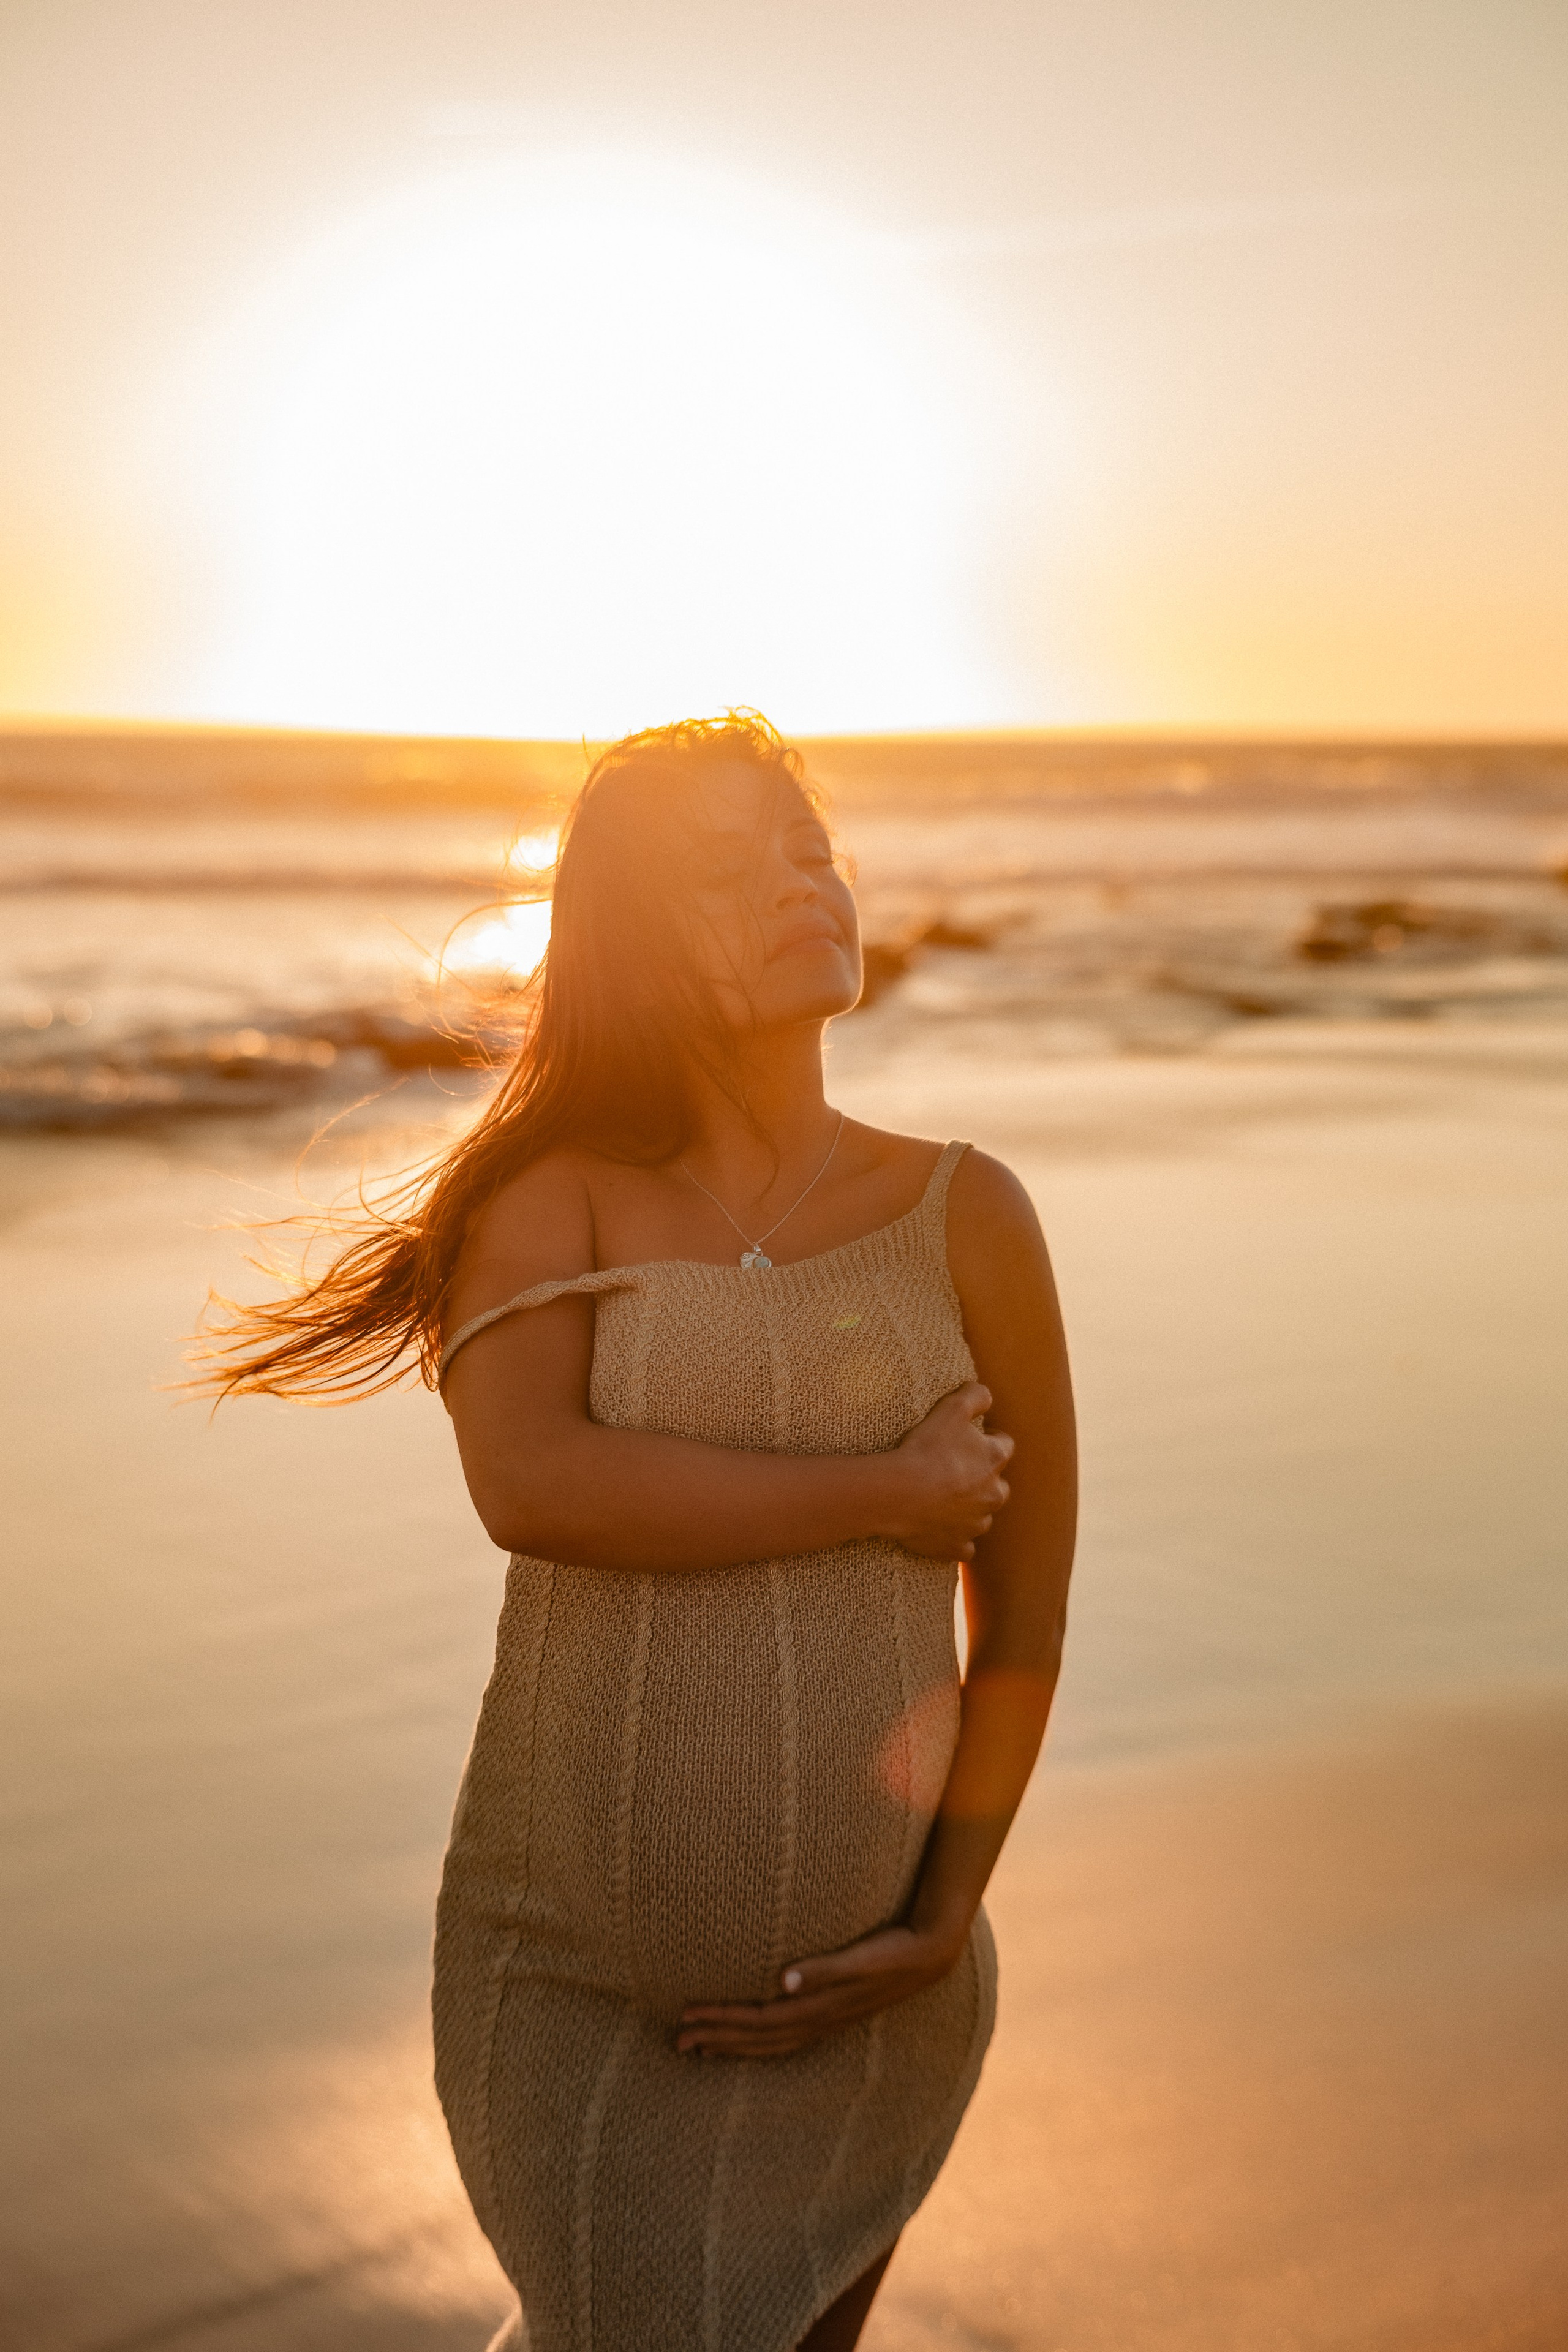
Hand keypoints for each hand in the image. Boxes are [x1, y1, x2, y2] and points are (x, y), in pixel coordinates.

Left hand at [676, 1924, 965, 2058]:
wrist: (929, 1956)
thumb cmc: (892, 1951)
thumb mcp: (860, 1957)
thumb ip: (824, 1969)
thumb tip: (783, 1980)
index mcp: (817, 2008)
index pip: (757, 2020)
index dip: (720, 2020)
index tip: (686, 2017)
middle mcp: (817, 2020)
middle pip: (756, 2038)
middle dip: (716, 2039)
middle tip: (676, 2040)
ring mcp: (825, 2021)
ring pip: (769, 2042)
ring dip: (733, 2045)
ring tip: (701, 2049)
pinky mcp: (832, 2014)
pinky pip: (785, 2037)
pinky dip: (759, 2042)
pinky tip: (749, 2038)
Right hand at [885, 1382, 1012, 1559]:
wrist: (899, 1494)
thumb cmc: (926, 1448)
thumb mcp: (952, 1408)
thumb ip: (976, 1395)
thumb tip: (987, 1395)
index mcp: (994, 1460)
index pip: (1004, 1445)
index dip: (988, 1440)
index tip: (970, 1438)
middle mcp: (993, 1494)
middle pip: (997, 1485)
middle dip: (983, 1479)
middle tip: (954, 1470)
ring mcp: (976, 1524)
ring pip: (981, 1516)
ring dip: (969, 1509)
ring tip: (942, 1498)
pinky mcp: (957, 1547)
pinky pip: (964, 1547)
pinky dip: (956, 1539)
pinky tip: (939, 1529)